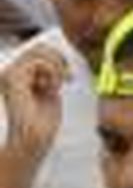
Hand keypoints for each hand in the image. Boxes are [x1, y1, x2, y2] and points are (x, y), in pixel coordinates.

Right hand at [0, 46, 68, 163]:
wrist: (34, 140)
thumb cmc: (43, 121)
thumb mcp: (49, 90)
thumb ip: (49, 73)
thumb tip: (58, 54)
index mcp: (17, 75)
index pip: (36, 50)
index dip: (57, 57)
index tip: (68, 74)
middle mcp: (9, 72)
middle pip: (38, 47)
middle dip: (59, 59)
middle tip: (68, 77)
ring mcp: (8, 74)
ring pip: (38, 52)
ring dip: (56, 68)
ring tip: (56, 86)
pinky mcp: (12, 79)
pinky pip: (38, 63)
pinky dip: (52, 74)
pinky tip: (50, 89)